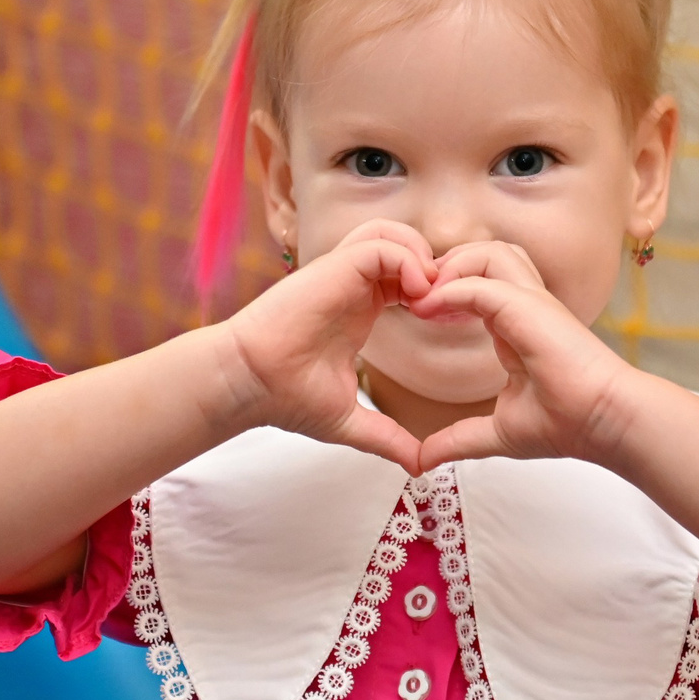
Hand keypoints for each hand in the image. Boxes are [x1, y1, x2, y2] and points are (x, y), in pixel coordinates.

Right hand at [219, 221, 435, 470]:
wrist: (249, 386)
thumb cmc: (287, 397)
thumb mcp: (350, 421)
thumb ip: (387, 437)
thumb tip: (419, 466)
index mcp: (361, 307)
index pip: (407, 275)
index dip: (435, 290)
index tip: (449, 321)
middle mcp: (352, 284)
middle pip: (403, 243)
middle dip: (434, 265)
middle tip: (447, 303)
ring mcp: (341, 274)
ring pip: (391, 233)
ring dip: (419, 256)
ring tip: (430, 294)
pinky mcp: (331, 269)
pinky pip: (378, 245)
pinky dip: (405, 260)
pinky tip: (415, 295)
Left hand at [407, 241, 641, 468]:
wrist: (603, 423)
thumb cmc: (566, 423)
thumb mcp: (498, 432)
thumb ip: (458, 439)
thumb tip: (422, 462)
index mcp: (520, 324)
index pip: (484, 281)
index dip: (448, 289)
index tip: (419, 314)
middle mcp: (527, 305)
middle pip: (486, 254)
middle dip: (447, 266)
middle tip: (418, 298)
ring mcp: (531, 301)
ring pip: (488, 252)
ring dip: (451, 269)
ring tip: (425, 301)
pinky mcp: (528, 307)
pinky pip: (480, 282)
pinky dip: (450, 290)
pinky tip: (428, 311)